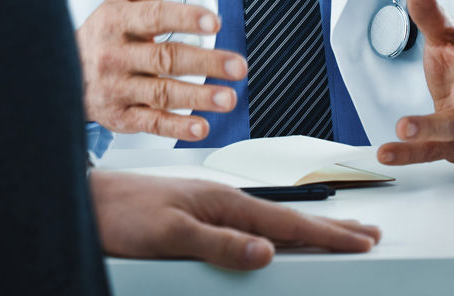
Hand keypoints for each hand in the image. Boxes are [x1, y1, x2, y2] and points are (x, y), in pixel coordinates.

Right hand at [76, 0, 245, 140]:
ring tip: (228, 97)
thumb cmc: (102, 35)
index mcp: (119, 22)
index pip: (155, 16)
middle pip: (164, 58)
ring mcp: (118, 88)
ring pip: (161, 93)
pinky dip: (177, 127)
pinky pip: (151, 123)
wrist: (60, 73)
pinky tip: (202, 126)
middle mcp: (117, 56)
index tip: (214, 21)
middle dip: (205, 62)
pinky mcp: (120, 117)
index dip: (185, 18)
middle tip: (237, 66)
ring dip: (198, 97)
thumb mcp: (121, 3)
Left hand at [89, 170, 379, 269]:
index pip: (286, 222)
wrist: (87, 202)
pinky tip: (276, 236)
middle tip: (367, 233)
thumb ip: (219, 244)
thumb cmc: (121, 214)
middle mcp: (222, 201)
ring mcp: (210, 207)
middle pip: (287, 217)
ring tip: (333, 232)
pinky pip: (250, 225)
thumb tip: (266, 252)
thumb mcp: (170, 235)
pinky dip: (276, 231)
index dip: (327, 234)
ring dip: (306, 228)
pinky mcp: (197, 217)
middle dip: (329, 226)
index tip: (361, 240)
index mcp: (223, 202)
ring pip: (270, 222)